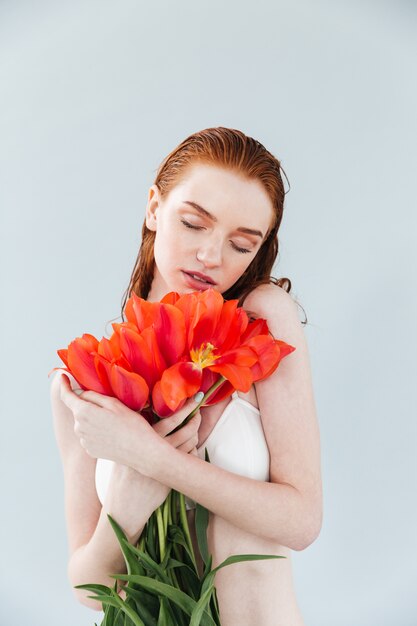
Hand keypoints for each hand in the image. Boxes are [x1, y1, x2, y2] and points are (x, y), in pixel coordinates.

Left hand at [59, 374, 201, 471]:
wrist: (142, 452)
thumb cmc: (132, 425)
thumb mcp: (114, 404)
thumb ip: (93, 396)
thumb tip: (78, 393)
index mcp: (84, 413)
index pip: (67, 396)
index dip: (64, 385)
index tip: (62, 376)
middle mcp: (79, 428)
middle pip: (79, 409)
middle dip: (88, 405)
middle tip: (110, 406)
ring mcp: (84, 441)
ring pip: (84, 422)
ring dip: (94, 418)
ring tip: (115, 422)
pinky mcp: (90, 450)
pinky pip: (89, 435)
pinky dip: (97, 430)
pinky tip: (113, 433)